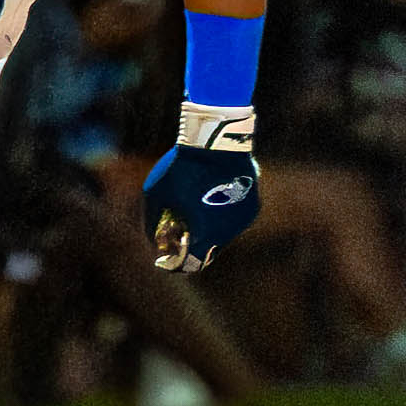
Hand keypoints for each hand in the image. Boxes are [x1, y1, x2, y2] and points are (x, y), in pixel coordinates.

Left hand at [142, 144, 260, 272]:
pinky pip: (235, 219)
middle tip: (179, 233)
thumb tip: (152, 238)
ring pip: (223, 235)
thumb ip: (152, 220)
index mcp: (205, 234)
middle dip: (192, 245)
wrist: (217, 141)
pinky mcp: (253, 206)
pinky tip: (213, 197)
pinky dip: (222, 215)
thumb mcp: (156, 192)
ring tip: (196, 209)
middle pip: (207, 251)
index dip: (175, 264)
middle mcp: (228, 233)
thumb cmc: (183, 167)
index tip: (165, 258)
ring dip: (209, 229)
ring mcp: (243, 220)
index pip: (190, 264)